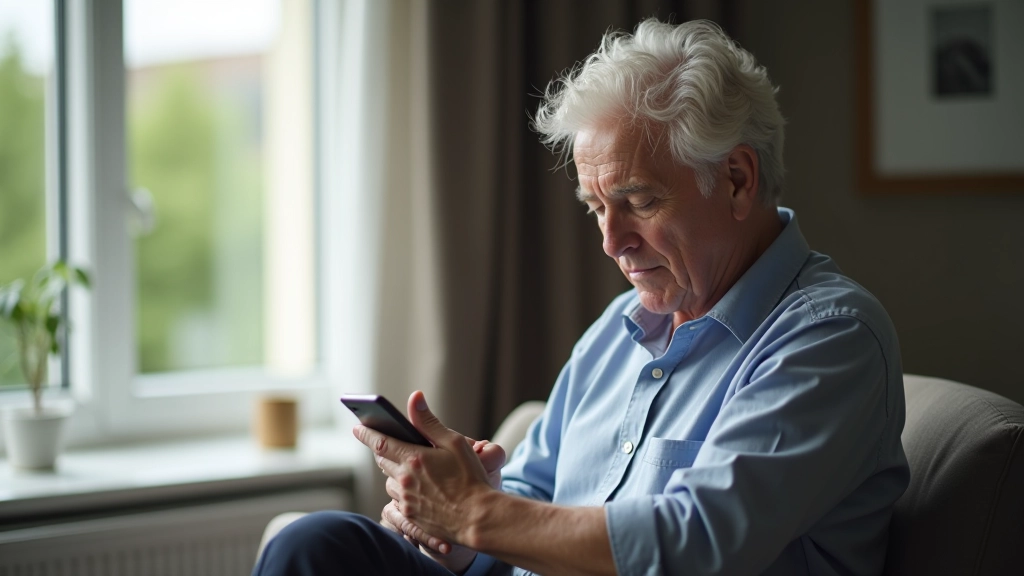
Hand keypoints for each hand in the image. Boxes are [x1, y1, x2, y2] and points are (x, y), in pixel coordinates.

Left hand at [355, 391, 498, 546]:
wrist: (477, 517)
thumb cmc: (471, 478)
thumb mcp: (454, 443)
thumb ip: (429, 422)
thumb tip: (415, 398)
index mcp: (413, 459)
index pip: (380, 442)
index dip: (366, 434)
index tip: (357, 428)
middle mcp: (404, 480)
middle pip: (383, 461)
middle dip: (383, 451)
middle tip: (388, 445)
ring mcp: (406, 500)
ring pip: (389, 482)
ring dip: (394, 473)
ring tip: (408, 469)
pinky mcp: (410, 516)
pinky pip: (397, 500)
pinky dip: (402, 492)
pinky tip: (417, 490)